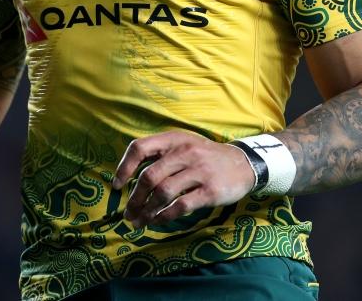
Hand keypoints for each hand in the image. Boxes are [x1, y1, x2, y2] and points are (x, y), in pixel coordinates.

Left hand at [112, 131, 255, 227]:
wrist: (244, 163)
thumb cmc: (206, 157)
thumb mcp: (184, 145)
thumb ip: (160, 155)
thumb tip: (129, 179)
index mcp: (174, 139)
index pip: (140, 148)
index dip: (124, 167)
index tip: (117, 185)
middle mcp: (185, 152)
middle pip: (149, 176)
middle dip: (134, 198)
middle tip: (128, 213)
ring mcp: (199, 171)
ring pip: (162, 193)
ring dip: (146, 211)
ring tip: (139, 222)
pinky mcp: (210, 191)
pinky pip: (180, 206)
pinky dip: (164, 216)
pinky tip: (158, 221)